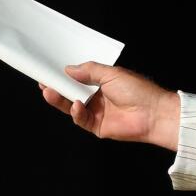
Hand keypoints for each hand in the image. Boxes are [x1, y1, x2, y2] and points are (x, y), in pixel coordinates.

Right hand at [39, 62, 180, 150]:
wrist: (152, 113)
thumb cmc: (138, 91)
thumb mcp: (111, 74)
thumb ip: (89, 71)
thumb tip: (69, 68)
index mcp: (103, 83)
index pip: (79, 78)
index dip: (65, 75)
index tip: (50, 70)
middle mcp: (99, 97)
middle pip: (72, 92)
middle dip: (58, 87)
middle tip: (43, 81)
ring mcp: (97, 112)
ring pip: (72, 106)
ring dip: (60, 100)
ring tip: (50, 91)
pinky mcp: (97, 126)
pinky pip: (81, 119)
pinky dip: (76, 112)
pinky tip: (76, 105)